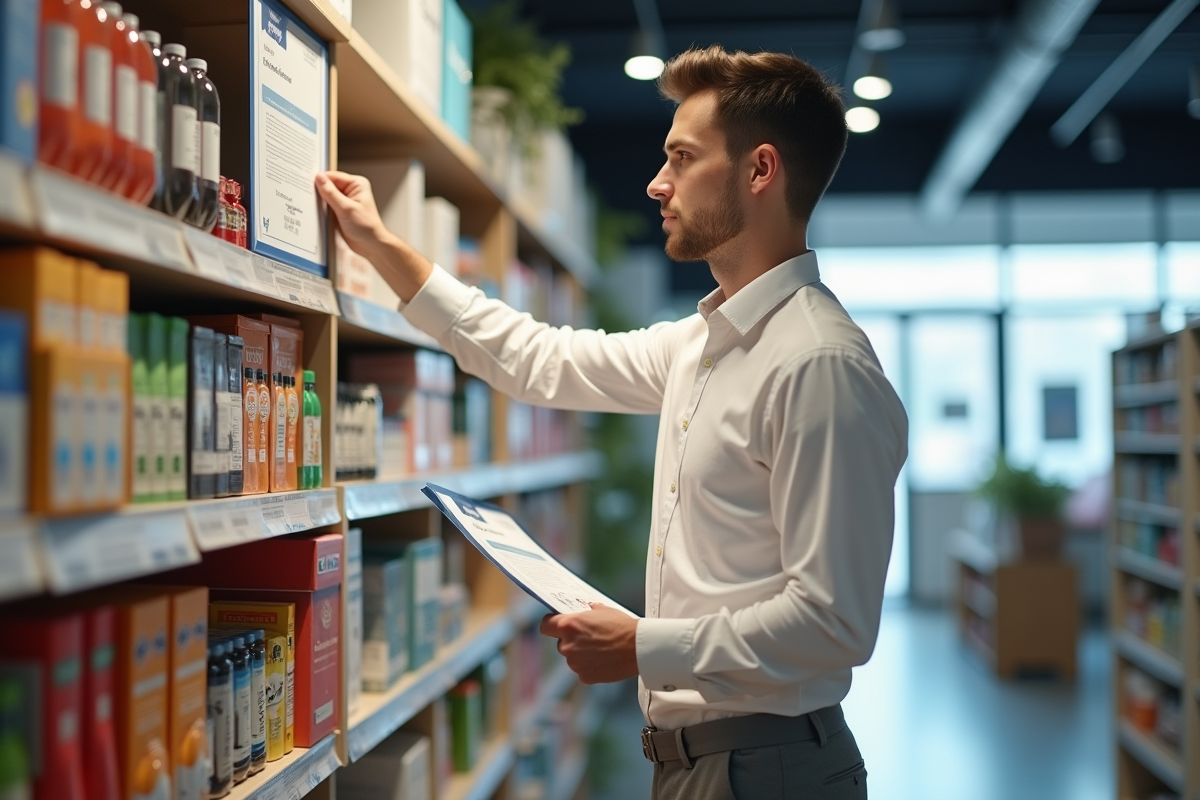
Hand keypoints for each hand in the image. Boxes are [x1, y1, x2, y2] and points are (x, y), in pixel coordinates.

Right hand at [315, 170, 431, 301]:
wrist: (371, 245)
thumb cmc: (366, 227)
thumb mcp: (346, 208)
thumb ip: (330, 193)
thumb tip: (319, 178)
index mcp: (357, 184)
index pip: (333, 176)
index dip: (320, 180)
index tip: (307, 185)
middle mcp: (351, 190)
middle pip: (328, 185)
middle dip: (319, 191)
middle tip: (307, 196)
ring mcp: (345, 200)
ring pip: (326, 196)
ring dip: (319, 201)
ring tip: (312, 206)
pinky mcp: (340, 210)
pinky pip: (326, 205)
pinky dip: (321, 209)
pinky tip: (316, 212)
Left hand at [539, 603, 638, 684]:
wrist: (638, 648)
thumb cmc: (621, 626)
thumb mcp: (603, 610)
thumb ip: (587, 612)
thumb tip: (585, 611)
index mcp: (568, 625)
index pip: (545, 626)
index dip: (551, 625)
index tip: (556, 626)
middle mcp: (567, 645)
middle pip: (559, 643)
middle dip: (570, 640)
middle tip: (588, 637)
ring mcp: (575, 663)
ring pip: (571, 657)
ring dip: (580, 654)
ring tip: (600, 649)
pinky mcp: (584, 677)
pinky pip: (582, 670)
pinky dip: (590, 666)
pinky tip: (604, 660)